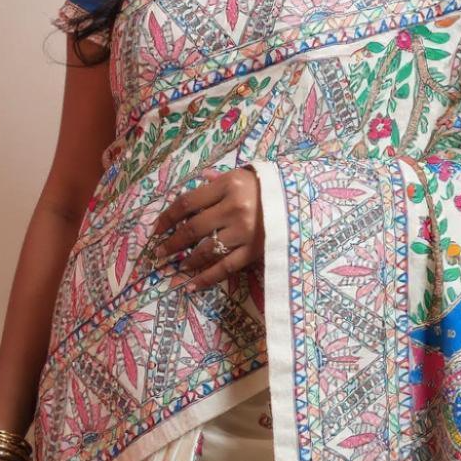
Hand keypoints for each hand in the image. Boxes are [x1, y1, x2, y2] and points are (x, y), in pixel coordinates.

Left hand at [149, 164, 263, 291]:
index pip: (187, 203)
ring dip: (186, 260)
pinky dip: (207, 278)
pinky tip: (192, 285)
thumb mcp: (242, 175)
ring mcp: (245, 232)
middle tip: (159, 253)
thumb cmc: (268, 185)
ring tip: (175, 267)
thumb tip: (196, 183)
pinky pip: (226, 267)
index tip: (156, 229)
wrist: (303, 200)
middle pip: (193, 228)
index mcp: (228, 185)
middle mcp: (234, 208)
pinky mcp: (255, 251)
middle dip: (172, 243)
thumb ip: (216, 181)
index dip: (167, 217)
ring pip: (206, 249)